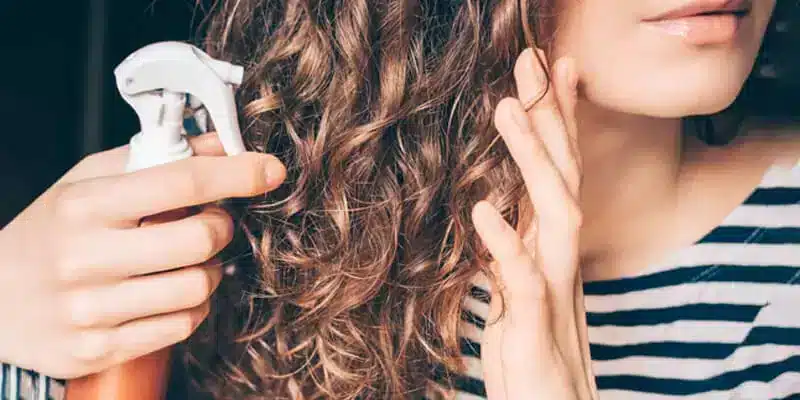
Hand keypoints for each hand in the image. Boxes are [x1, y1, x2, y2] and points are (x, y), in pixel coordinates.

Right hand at [0, 132, 285, 378]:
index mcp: (84, 205)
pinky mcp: (101, 349)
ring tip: (188, 261)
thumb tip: (220, 144)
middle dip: (221, 227)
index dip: (236, 173)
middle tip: (210, 222)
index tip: (268, 170)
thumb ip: (153, 160)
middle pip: (200, 240)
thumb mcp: (87, 183)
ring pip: (198, 288)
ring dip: (210, 271)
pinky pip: (181, 326)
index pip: (180, 181)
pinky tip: (172, 294)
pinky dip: (193, 307)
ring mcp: (92, 309)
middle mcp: (86, 257)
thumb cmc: (49, 233)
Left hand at [472, 48, 597, 398]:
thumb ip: (511, 256)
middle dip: (551, 117)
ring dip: (533, 160)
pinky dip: (505, 244)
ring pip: (555, 215)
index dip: (555, 122)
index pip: (557, 175)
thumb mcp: (517, 298)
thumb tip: (493, 219)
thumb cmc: (532, 361)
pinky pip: (525, 281)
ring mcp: (554, 293)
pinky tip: (481, 210)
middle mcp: (558, 264)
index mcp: (548, 253)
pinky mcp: (536, 331)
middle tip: (533, 60)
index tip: (548, 71)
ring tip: (506, 109)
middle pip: (563, 177)